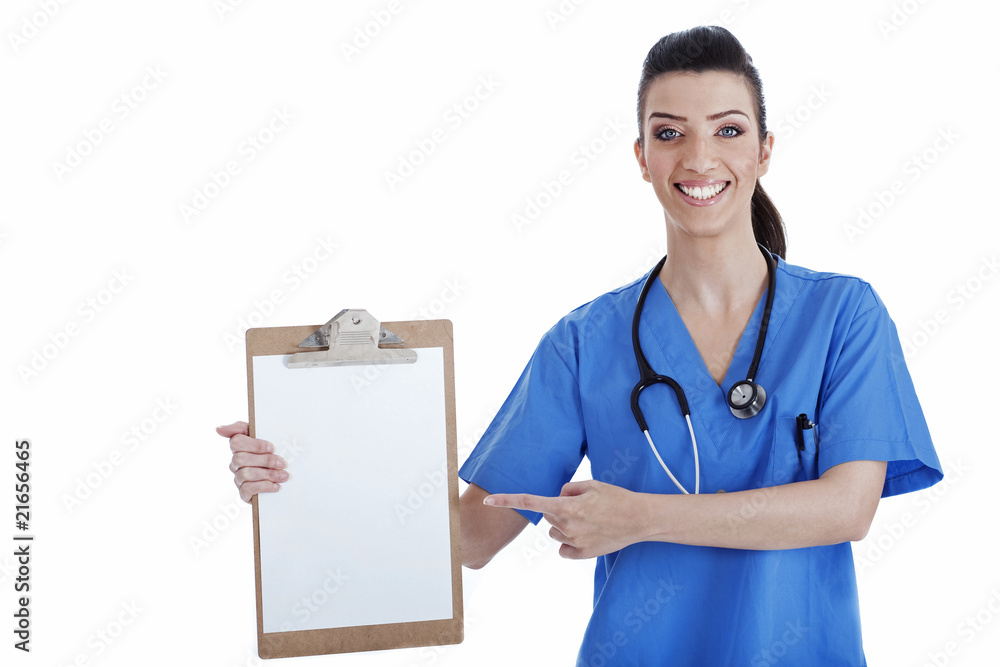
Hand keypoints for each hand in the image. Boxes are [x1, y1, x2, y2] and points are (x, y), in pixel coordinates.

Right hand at [217, 421, 288, 502]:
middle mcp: (235, 463)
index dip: (255, 445)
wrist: (285, 479)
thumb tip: (219, 429)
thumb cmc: (272, 454)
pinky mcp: (244, 493)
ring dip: (268, 474)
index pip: (236, 442)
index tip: (272, 448)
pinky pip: (248, 489)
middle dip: (265, 460)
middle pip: (241, 459)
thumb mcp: (264, 437)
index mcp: (240, 448)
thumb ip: (243, 428)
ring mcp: (238, 478)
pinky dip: (264, 487)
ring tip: (284, 475)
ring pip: (245, 474)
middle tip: (283, 463)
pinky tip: (277, 486)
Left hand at [483, 480, 642, 559]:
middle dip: (557, 509)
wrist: (640, 519)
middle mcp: (567, 525)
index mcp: (566, 506)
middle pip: (547, 515)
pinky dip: (569, 543)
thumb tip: (557, 497)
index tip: (487, 500)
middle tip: (582, 505)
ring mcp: (574, 542)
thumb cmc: (616, 498)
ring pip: (555, 532)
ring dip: (564, 525)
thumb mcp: (591, 484)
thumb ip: (568, 489)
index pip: (530, 502)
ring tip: (588, 520)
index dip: (506, 500)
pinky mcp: (583, 554)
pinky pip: (563, 549)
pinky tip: (586, 535)